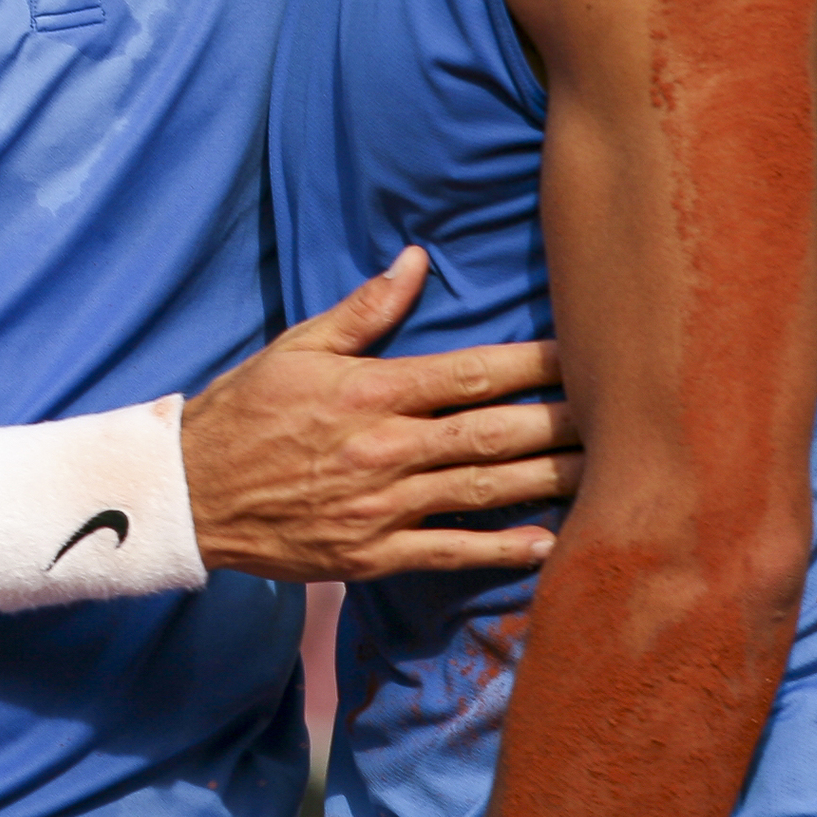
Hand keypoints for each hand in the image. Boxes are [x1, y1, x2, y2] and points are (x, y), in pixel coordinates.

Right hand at [182, 248, 579, 580]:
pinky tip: (549, 543)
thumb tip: (416, 262)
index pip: (472, 373)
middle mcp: (385, 448)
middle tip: (625, 418)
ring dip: (550, 482)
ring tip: (610, 474)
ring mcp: (383, 506)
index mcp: (371, 391)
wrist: (190, 493)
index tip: (586, 355)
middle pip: (493, 434)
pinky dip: (501, 549)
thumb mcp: (297, 348)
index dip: (535, 365)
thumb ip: (364, 311)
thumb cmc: (245, 412)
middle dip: (563, 425)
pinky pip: (451, 552)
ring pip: (484, 490)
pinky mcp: (374, 554)